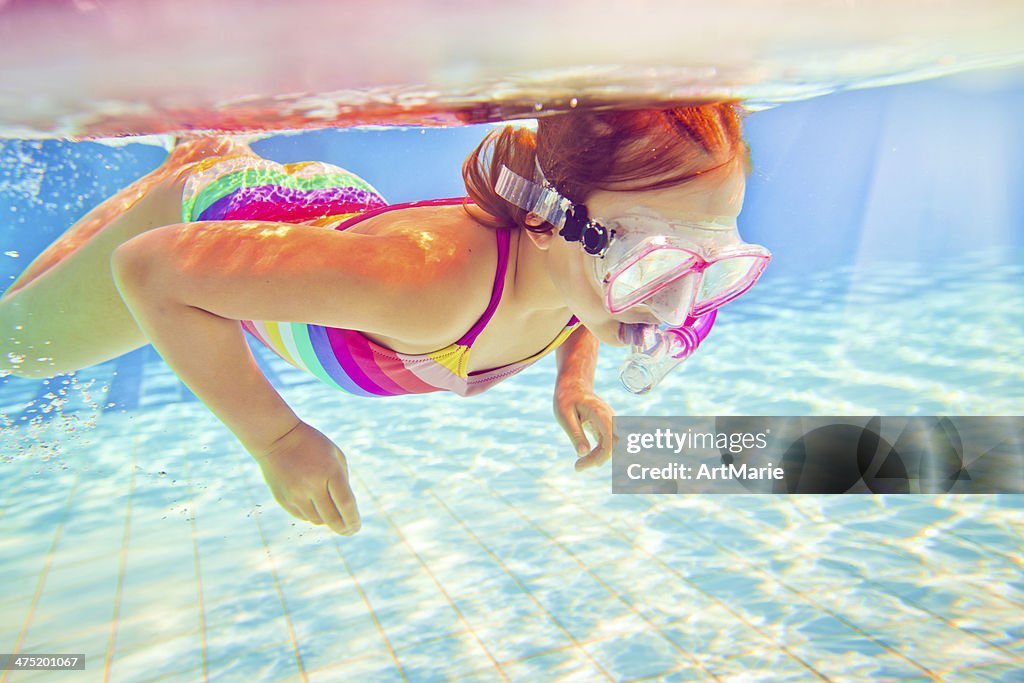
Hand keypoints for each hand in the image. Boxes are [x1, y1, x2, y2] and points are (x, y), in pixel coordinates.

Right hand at [251, 421, 360, 535]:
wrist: (276, 438)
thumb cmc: (312, 444)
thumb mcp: (335, 454)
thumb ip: (343, 480)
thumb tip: (346, 508)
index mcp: (329, 471)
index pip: (346, 504)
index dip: (354, 520)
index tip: (357, 527)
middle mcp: (312, 485)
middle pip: (332, 518)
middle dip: (343, 528)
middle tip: (349, 532)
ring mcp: (295, 494)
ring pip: (317, 520)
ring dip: (327, 520)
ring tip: (332, 514)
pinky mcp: (283, 499)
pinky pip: (303, 516)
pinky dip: (312, 515)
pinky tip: (315, 507)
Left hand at [553, 384, 614, 471]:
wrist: (573, 386)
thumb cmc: (567, 399)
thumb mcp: (564, 415)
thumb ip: (575, 433)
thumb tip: (583, 453)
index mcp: (600, 412)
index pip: (611, 436)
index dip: (605, 452)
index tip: (590, 463)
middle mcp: (609, 417)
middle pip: (613, 444)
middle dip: (598, 458)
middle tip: (577, 467)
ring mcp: (610, 423)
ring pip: (610, 446)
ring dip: (597, 458)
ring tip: (578, 466)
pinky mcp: (606, 428)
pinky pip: (605, 445)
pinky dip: (596, 454)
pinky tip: (583, 461)